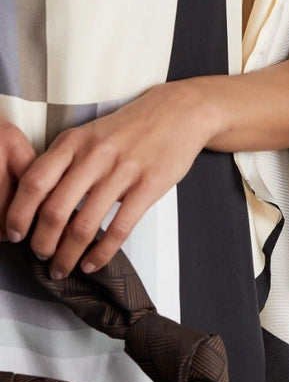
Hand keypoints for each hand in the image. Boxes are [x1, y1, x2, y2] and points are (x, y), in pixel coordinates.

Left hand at [5, 82, 213, 278]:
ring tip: (63, 267)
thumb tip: (39, 201)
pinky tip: (92, 263)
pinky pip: (119, 228)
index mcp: (73, 142)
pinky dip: (102, 253)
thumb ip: (65, 162)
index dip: (19, 213)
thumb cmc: (131, 128)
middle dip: (42, 242)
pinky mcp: (148, 187)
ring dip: (69, 254)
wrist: (178, 114)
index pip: (34, 182)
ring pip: (85, 225)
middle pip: (55, 209)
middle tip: (40, 256)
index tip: (14, 233)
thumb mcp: (90, 135)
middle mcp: (94, 156)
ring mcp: (122, 172)